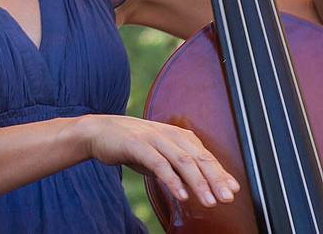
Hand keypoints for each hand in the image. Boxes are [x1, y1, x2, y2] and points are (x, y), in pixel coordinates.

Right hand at [81, 114, 239, 206]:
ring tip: (209, 201)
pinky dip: (171, 179)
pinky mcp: (136, 144)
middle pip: (197, 156)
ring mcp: (153, 138)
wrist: (99, 131)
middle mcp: (168, 133)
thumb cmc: (133, 145)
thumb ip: (182, 169)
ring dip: (198, 182)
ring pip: (181, 159)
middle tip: (227, 198)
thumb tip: (209, 186)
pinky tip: (180, 194)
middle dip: (215, 178)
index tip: (233, 191)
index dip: (220, 173)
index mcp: (177, 135)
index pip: (204, 155)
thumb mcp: (161, 156)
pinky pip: (158, 163)